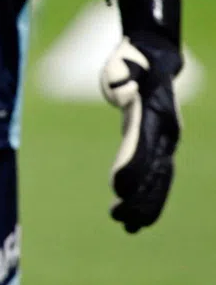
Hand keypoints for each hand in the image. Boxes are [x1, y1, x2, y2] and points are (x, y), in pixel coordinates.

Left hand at [100, 33, 182, 231]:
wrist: (155, 57)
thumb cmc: (133, 60)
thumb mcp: (124, 63)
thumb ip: (122, 77)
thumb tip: (122, 90)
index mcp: (156, 113)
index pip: (144, 146)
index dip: (132, 168)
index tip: (118, 189)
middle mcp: (166, 131)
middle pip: (156, 171)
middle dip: (140, 198)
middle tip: (119, 220)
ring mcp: (166, 140)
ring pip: (161, 180)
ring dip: (146, 205)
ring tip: (128, 227)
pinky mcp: (159, 144)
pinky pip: (159, 176)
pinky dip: (151, 196)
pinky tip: (137, 215)